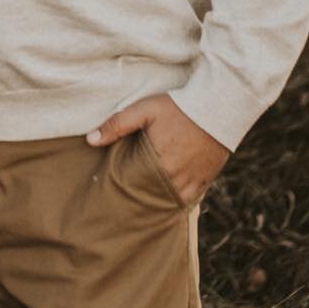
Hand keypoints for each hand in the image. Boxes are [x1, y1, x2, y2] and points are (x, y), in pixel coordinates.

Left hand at [85, 94, 227, 205]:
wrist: (218, 107)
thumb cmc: (178, 107)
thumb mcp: (145, 110)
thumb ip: (117, 125)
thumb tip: (90, 140)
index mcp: (158, 164)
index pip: (134, 186)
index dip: (124, 189)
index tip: (114, 190)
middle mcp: (176, 178)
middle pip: (151, 196)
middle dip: (139, 197)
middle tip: (126, 200)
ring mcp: (193, 182)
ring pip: (169, 201)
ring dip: (158, 200)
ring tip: (144, 201)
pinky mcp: (206, 180)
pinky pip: (188, 199)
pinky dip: (177, 200)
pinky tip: (165, 198)